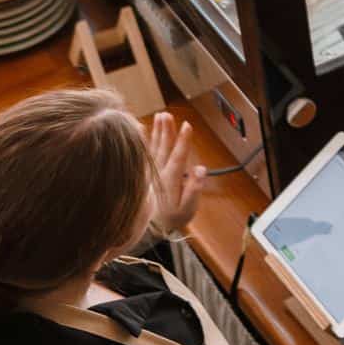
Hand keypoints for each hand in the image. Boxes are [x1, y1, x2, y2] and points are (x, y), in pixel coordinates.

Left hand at [145, 112, 207, 235]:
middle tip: (167, 114)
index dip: (183, 141)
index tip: (187, 125)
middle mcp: (159, 173)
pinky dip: (144, 142)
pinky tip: (143, 131)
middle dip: (166, 130)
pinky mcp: (145, 174)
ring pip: (154, 148)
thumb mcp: (187, 209)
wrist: (148, 230)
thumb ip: (194, 189)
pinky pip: (145, 154)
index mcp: (171, 180)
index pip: (178, 156)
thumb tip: (200, 169)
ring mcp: (151, 173)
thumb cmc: (171, 219)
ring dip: (157, 132)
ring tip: (159, 116)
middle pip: (163, 148)